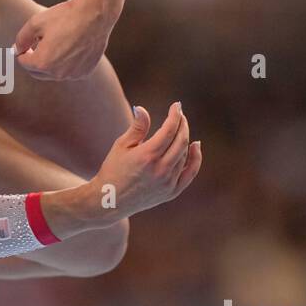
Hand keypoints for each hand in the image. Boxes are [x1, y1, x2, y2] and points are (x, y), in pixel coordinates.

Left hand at [13, 0, 114, 79]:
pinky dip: (67, 63)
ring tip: (58, 42)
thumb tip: (16, 50)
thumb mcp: (35, 23)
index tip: (28, 43)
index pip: (24, 63)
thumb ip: (21, 39)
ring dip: (51, 62)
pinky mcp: (85, 72)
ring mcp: (73, 74)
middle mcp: (57, 73)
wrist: (95, 14)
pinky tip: (72, 47)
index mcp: (42, 63)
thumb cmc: (65, 17)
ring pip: (54, 72)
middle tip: (38, 45)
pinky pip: (70, 71)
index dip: (22, 51)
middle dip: (34, 61)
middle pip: (37, 72)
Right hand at [84, 102, 201, 221]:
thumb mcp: (122, 145)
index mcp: (147, 156)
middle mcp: (160, 170)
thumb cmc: (113, 169)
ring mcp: (167, 183)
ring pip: (184, 154)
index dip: (175, 115)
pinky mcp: (171, 193)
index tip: (177, 105)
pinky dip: (195, 159)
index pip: (169, 130)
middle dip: (182, 124)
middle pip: (181, 141)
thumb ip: (137, 127)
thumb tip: (142, 108)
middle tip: (179, 114)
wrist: (110, 200)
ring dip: (184, 138)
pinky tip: (196, 145)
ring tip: (180, 128)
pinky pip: (190, 173)